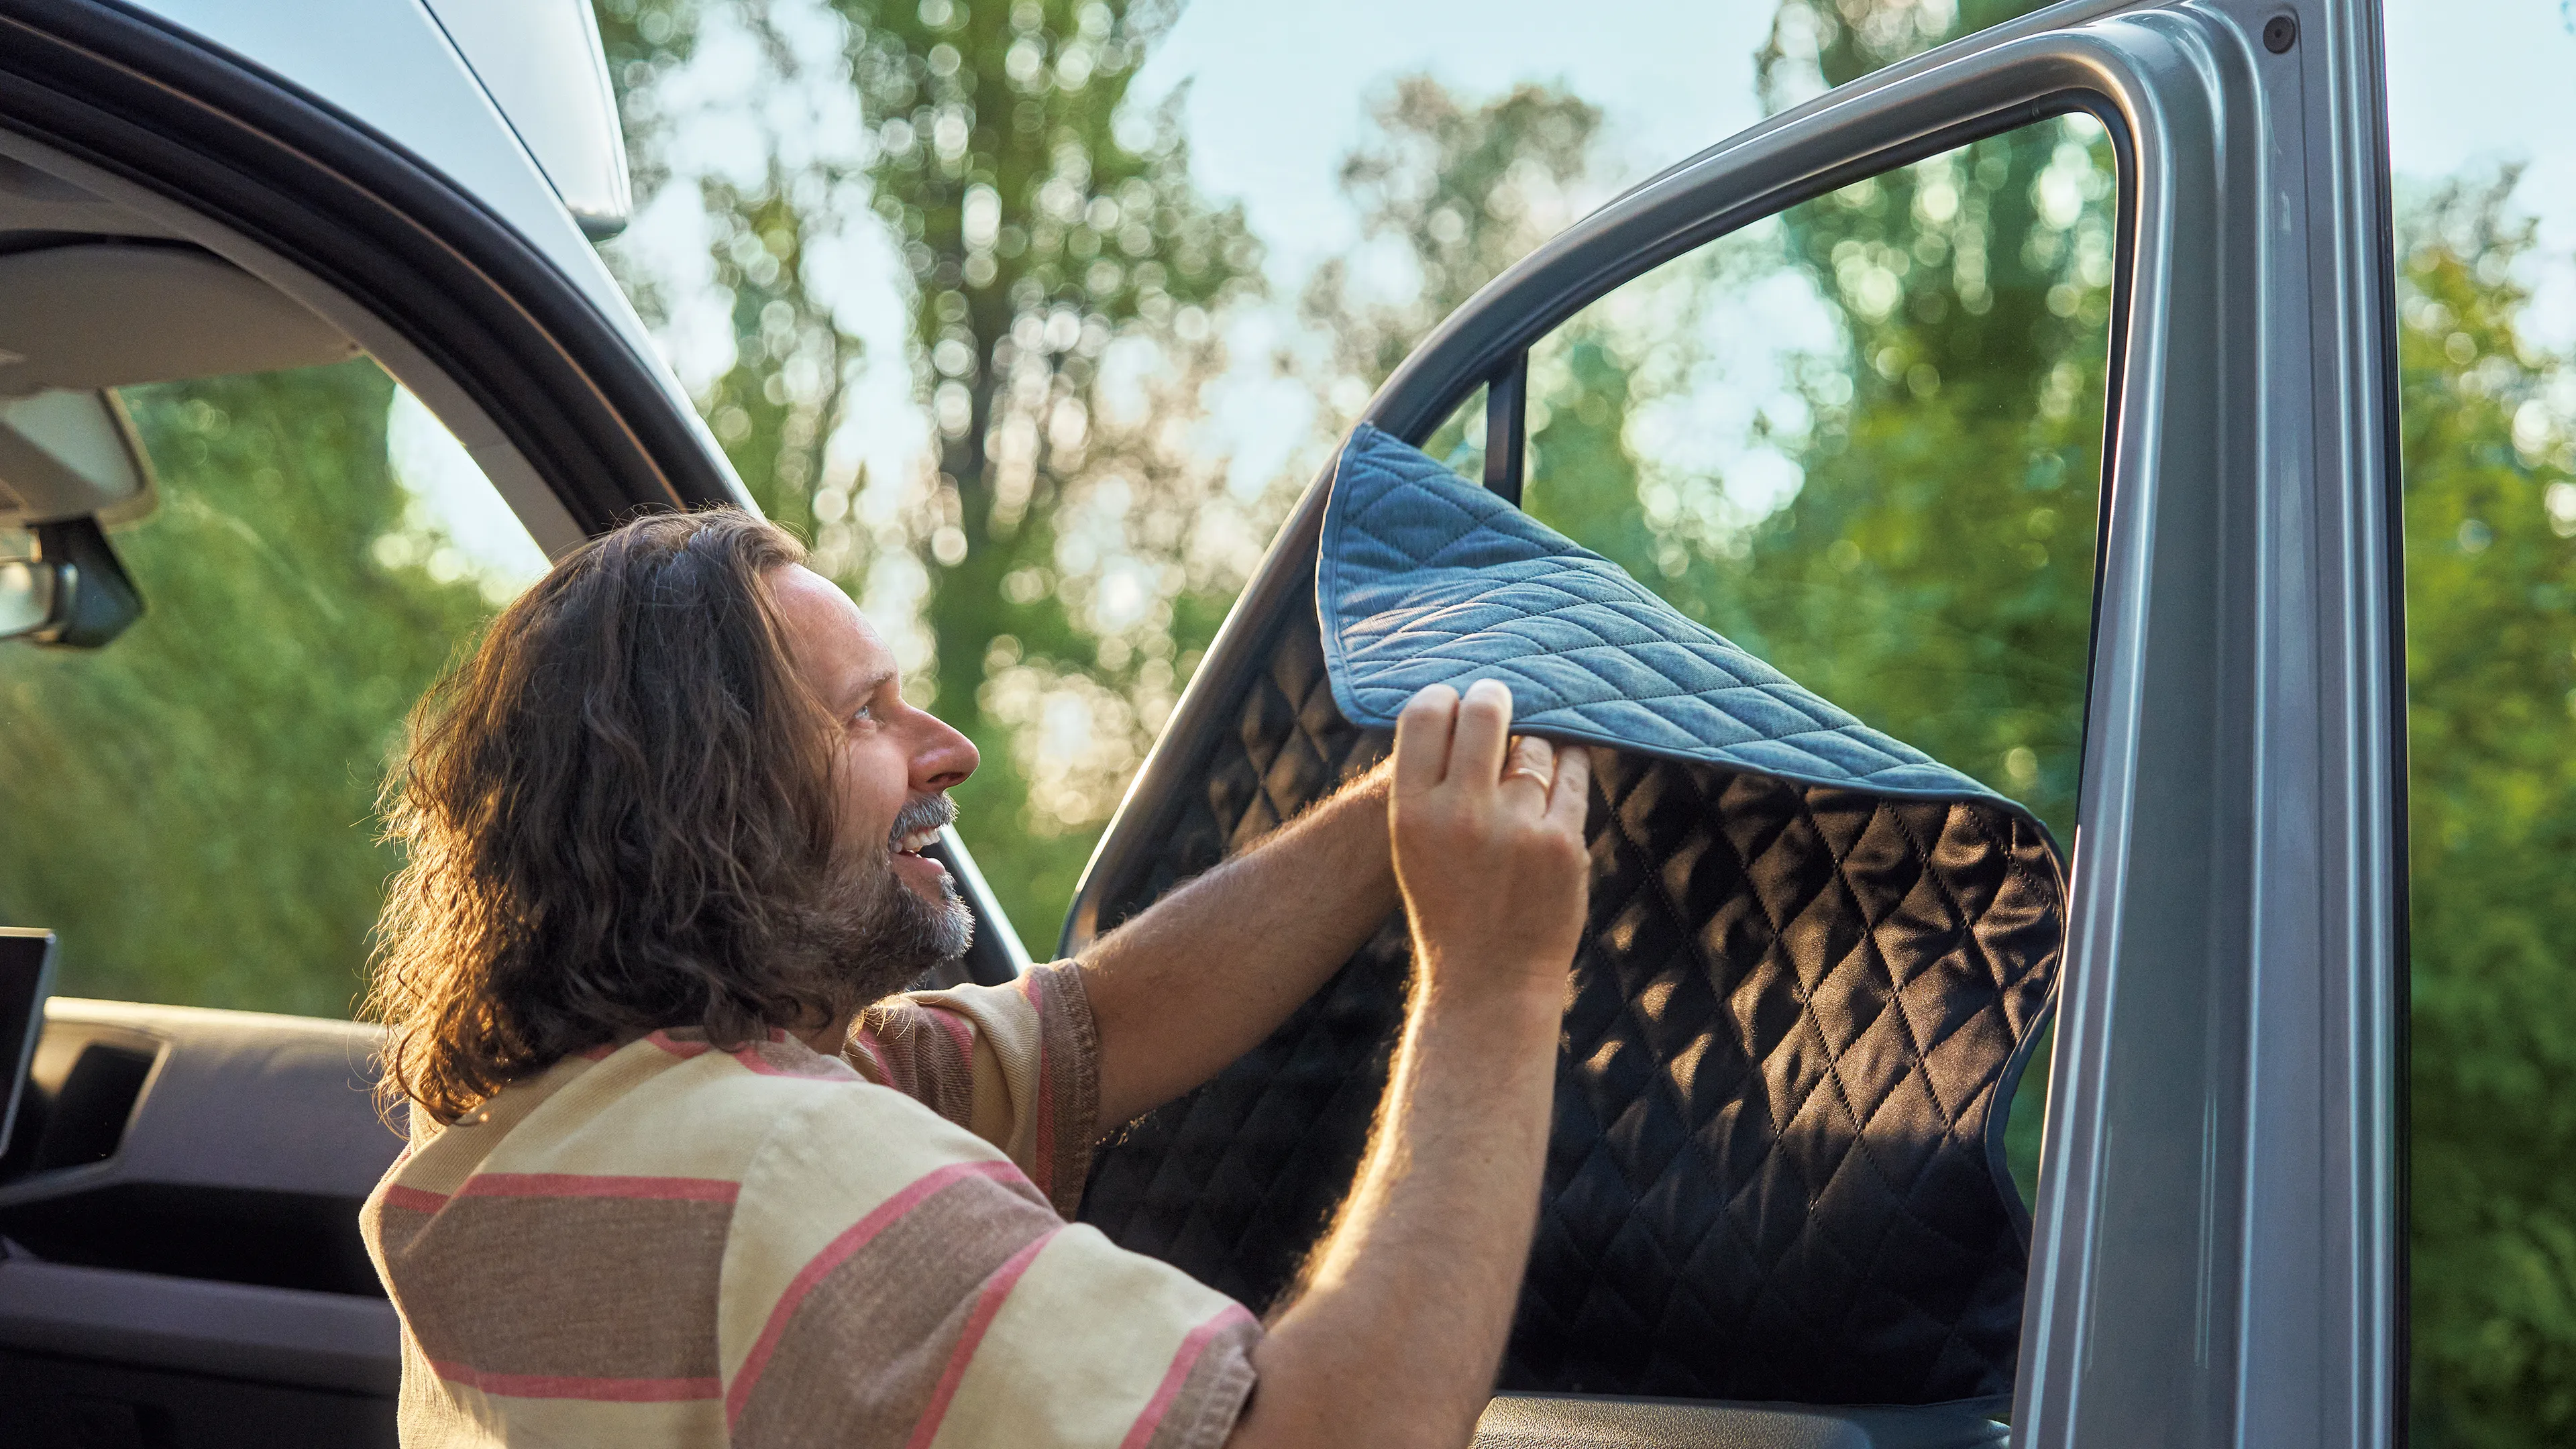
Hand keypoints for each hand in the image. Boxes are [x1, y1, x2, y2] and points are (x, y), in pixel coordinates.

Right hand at [1388, 680, 1593, 1003]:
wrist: (1490, 980)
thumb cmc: (1448, 901)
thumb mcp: (1415, 843)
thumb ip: (1431, 781)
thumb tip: (1465, 703)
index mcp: (1412, 811)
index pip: (1425, 716)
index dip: (1445, 698)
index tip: (1456, 701)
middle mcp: (1461, 814)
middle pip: (1485, 714)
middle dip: (1496, 697)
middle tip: (1500, 698)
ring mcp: (1517, 828)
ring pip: (1536, 747)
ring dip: (1534, 749)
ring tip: (1525, 773)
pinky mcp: (1564, 843)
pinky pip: (1573, 775)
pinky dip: (1569, 768)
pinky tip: (1562, 773)